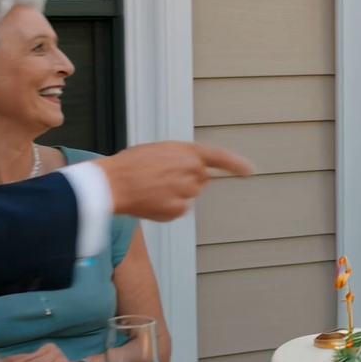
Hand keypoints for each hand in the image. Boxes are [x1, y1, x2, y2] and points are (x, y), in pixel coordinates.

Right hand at [97, 142, 252, 220]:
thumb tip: (201, 172)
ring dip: (177, 194)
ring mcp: (186, 191)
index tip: (249, 171)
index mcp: (186, 151)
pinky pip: (180, 210)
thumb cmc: (131, 165)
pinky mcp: (178, 210)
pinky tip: (152, 201)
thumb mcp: (160, 151)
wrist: (111, 184)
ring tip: (153, 188)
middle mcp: (191, 170)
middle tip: (162, 178)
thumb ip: (183, 158)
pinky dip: (168, 208)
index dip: (235, 164)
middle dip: (188, 180)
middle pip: (201, 180)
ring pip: (189, 195)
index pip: (219, 157)